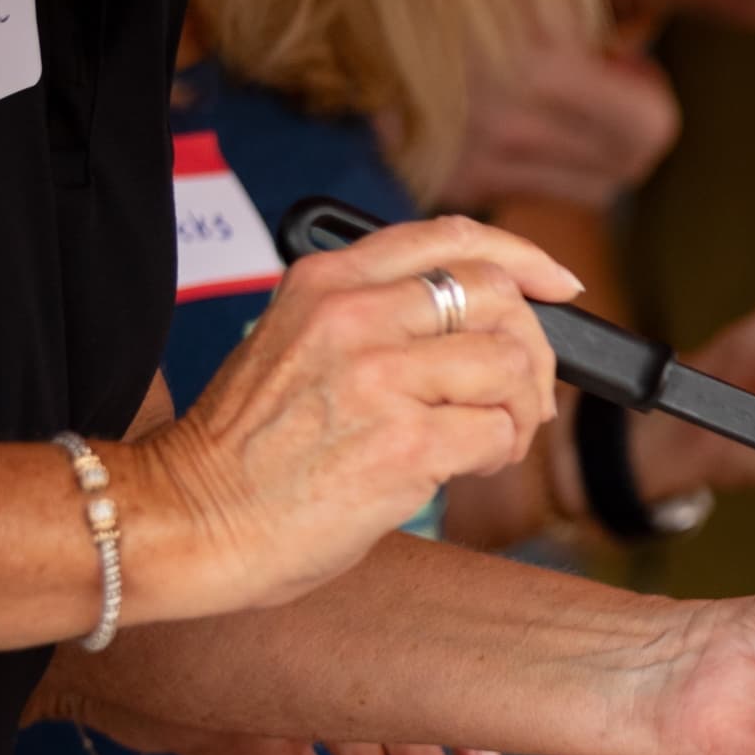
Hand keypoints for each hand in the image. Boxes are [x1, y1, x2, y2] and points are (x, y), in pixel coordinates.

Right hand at [49, 695, 500, 754]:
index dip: (456, 735)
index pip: (413, 694)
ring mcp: (274, 665)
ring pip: (344, 717)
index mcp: (334, 656)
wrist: (92, 666)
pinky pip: (267, 727)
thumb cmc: (190, 696)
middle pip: (391, 711)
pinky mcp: (226, 682)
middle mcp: (314, 654)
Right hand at [123, 219, 580, 625]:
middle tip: (519, 397)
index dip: (523, 257)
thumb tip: (488, 327)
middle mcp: (353, 315)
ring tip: (488, 440)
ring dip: (519, 411)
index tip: (560, 284)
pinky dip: (499, 453)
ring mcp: (380, 377)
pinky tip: (466, 466)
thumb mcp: (297, 344)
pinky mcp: (405, 442)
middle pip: (498, 298)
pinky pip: (499, 432)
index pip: (451, 238)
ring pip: (509, 366)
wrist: (194, 516)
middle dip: (532, 351)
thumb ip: (377, 319)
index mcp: (326, 281)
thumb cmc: (252, 448)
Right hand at [438, 40, 681, 213]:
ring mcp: (475, 157)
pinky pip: (530, 192)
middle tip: (603, 92)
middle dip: (625, 133)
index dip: (649, 100)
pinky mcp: (448, 180)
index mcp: (538, 63)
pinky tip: (515, 126)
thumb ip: (598, 16)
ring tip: (557, 107)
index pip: (648, 128)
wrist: (339, 4)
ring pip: (584, 190)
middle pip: (622, 167)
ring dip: (585, 155)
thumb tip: (639, 55)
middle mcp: (509, 121)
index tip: (628, 74)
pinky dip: (538, 167)